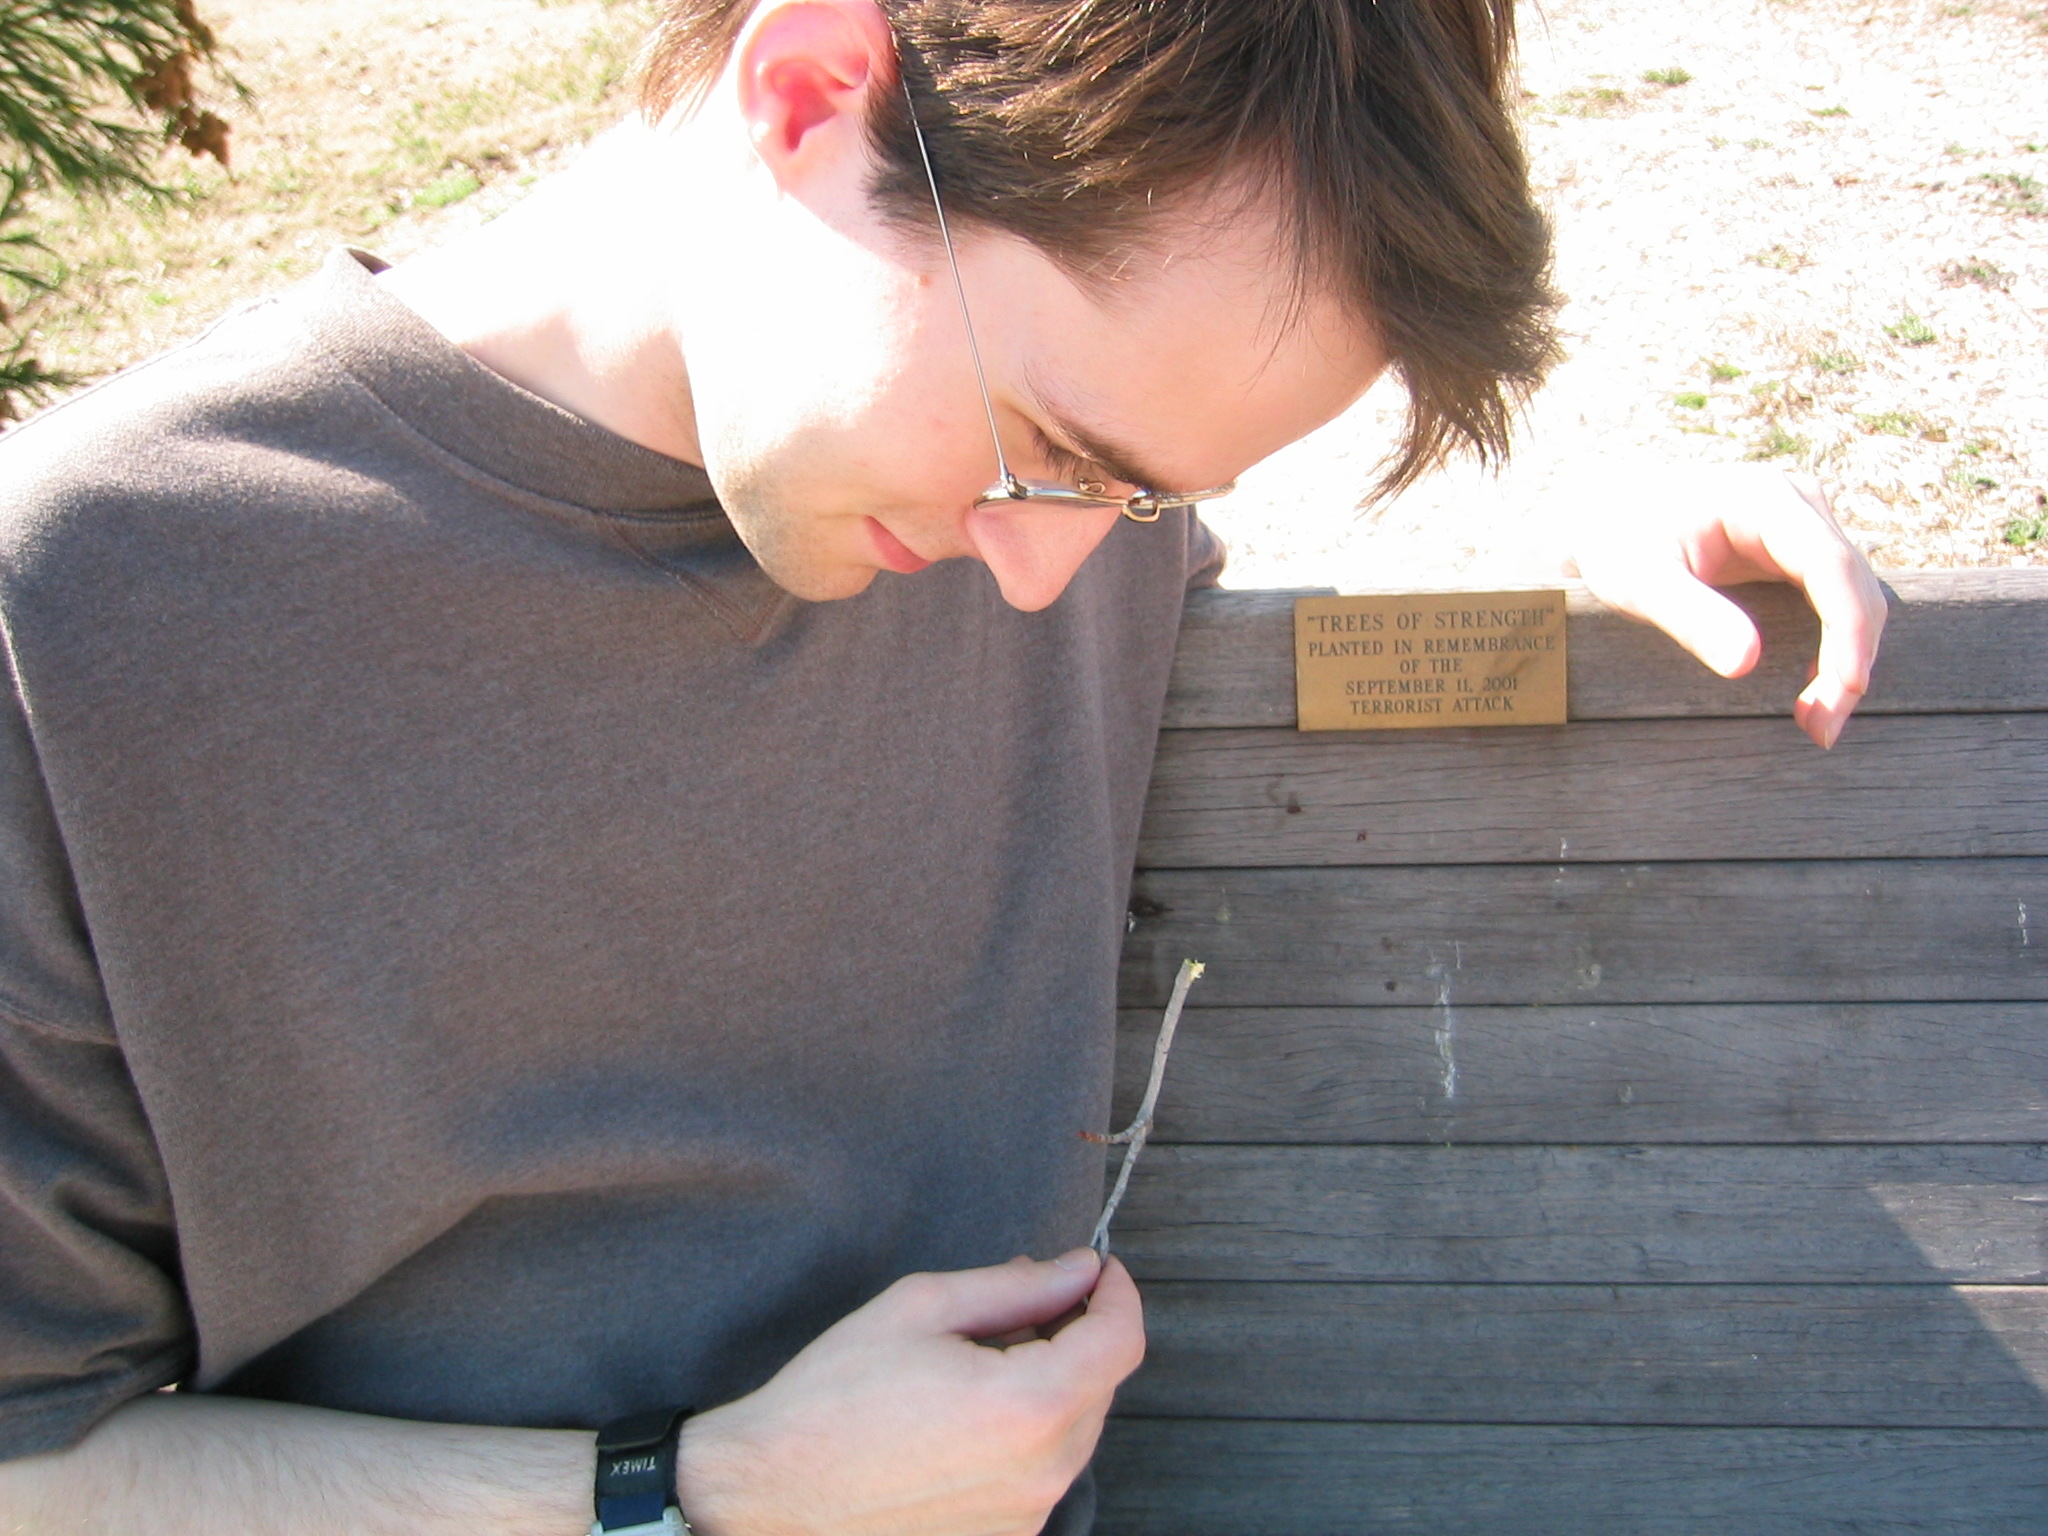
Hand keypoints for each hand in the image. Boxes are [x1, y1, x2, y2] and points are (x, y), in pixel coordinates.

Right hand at [675, 1249, 1143, 1535]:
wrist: (770, 1494)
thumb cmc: (835, 1394)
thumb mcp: (923, 1309)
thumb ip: (1017, 1287)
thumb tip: (1080, 1270)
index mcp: (1030, 1405)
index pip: (1121, 1342)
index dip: (1119, 1295)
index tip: (1100, 1270)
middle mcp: (1043, 1473)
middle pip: (1101, 1388)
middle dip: (1078, 1337)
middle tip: (1028, 1302)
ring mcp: (1025, 1518)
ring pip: (1074, 1434)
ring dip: (1052, 1387)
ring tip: (981, 1362)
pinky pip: (1040, 1475)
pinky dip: (1026, 1435)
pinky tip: (968, 1417)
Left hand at [1562, 464, 1887, 747]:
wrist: (1604, 515)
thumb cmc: (1617, 542)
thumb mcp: (1638, 581)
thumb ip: (1689, 616)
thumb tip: (1746, 662)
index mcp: (1764, 499)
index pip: (1829, 565)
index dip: (1848, 628)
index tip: (1845, 688)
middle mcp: (1798, 505)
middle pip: (1852, 585)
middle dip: (1850, 659)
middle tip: (1822, 729)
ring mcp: (1804, 525)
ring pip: (1853, 595)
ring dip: (1846, 659)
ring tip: (1818, 723)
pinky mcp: (1798, 550)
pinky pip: (1834, 600)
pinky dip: (1833, 647)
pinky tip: (1812, 692)